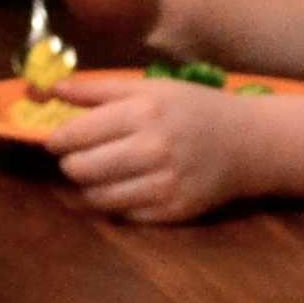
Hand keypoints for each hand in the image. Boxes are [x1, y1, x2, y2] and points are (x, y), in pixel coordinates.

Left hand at [43, 70, 267, 223]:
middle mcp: (153, 148)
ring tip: (99, 173)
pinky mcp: (173, 210)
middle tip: (76, 158)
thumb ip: (100, 90)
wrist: (250, 143)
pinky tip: (126, 187)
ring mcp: (165, 183)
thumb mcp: (152, 88)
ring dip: (90, 187)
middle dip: (72, 164)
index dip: (58, 140)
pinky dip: (117, 202)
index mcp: (145, 111)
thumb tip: (53, 90)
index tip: (55, 141)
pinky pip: (124, 214)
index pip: (79, 134)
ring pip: (98, 197)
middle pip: (82, 169)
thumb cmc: (195, 109)